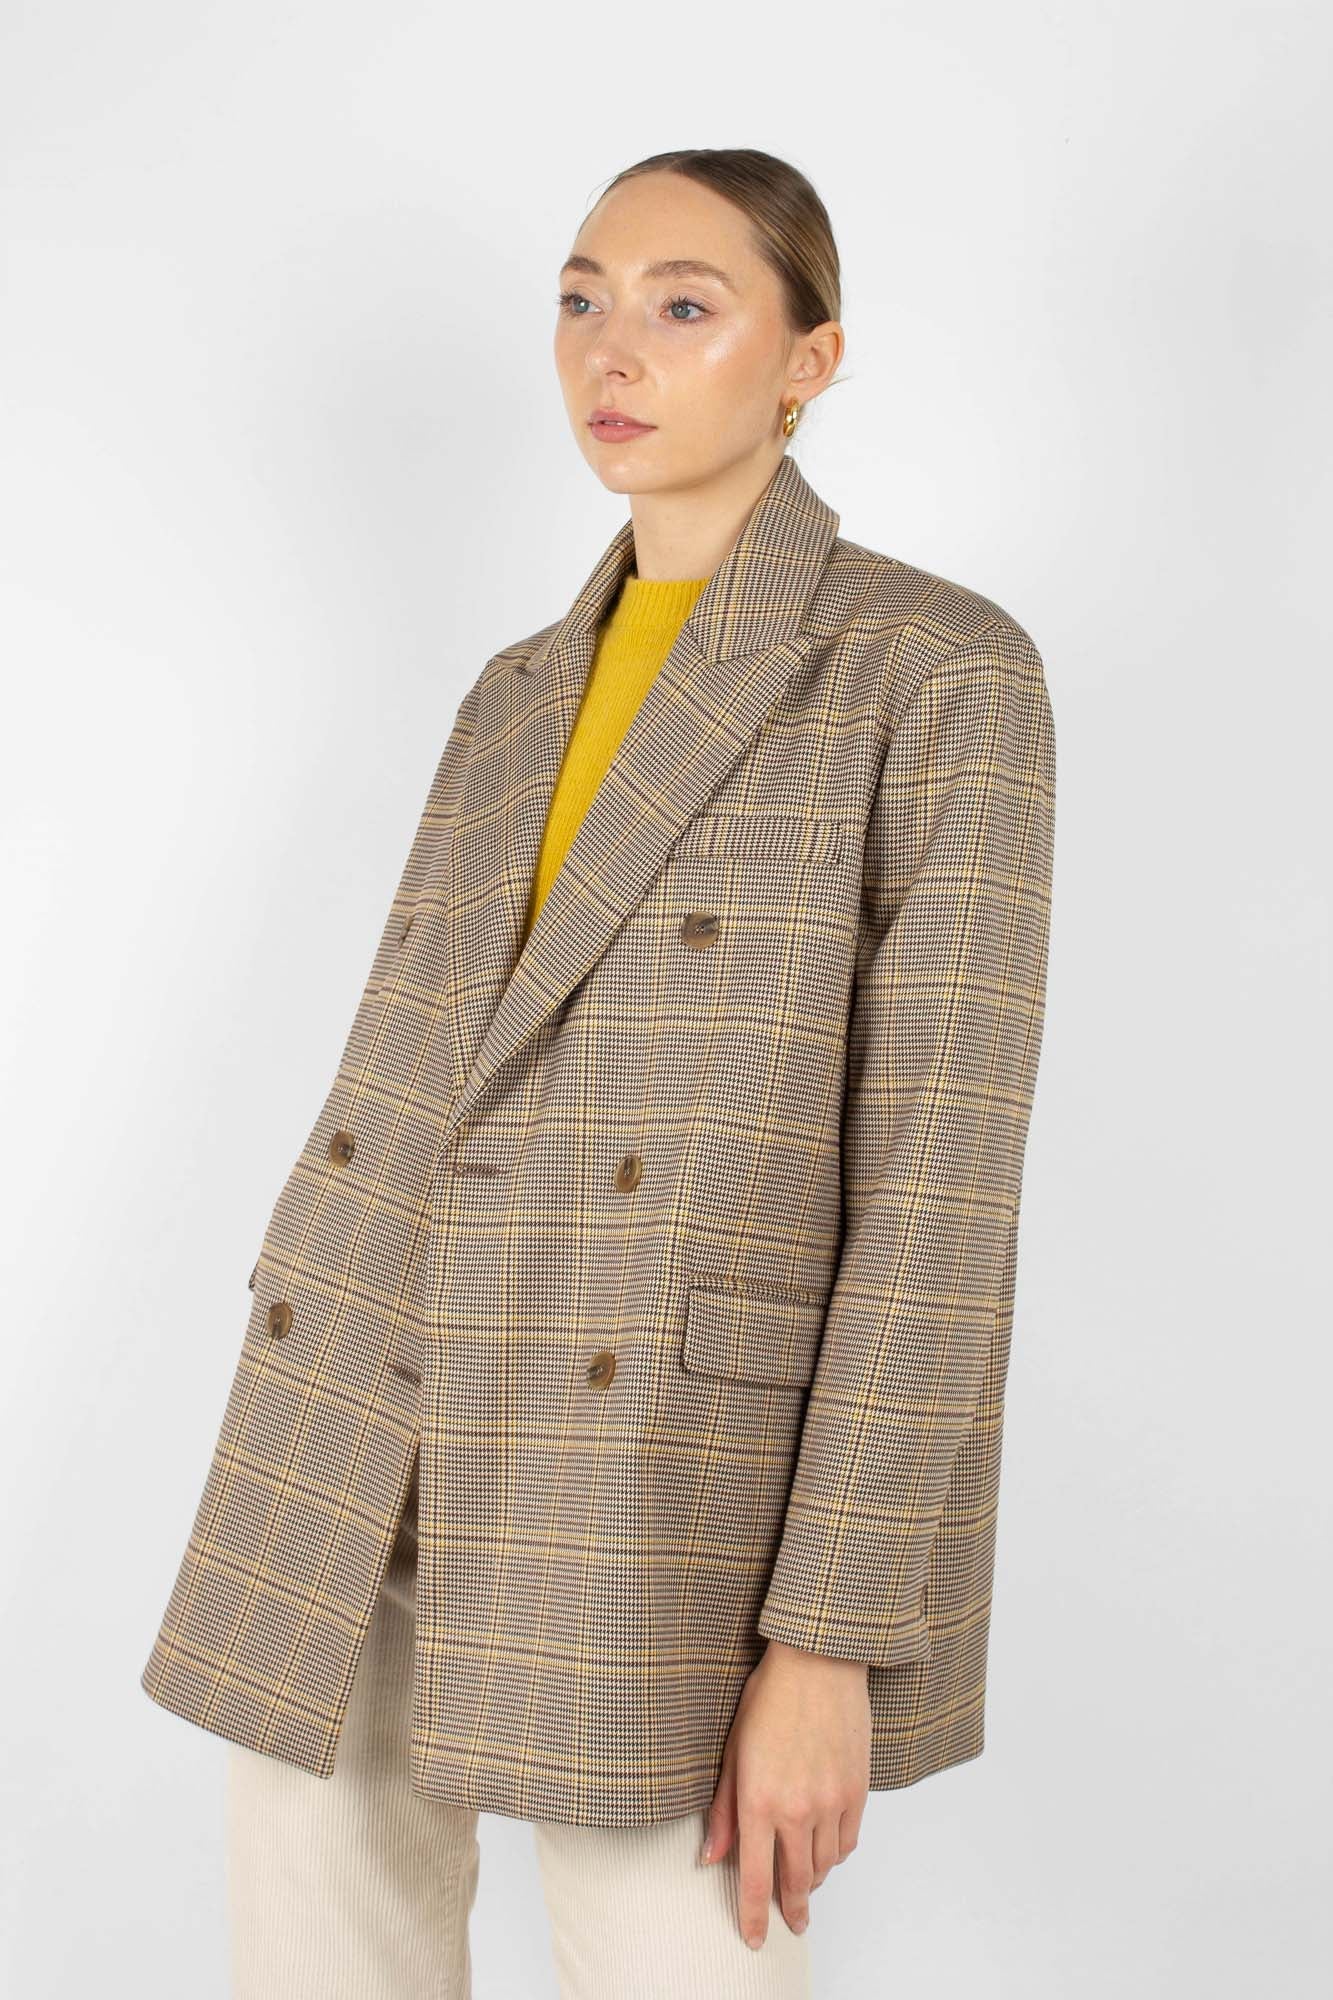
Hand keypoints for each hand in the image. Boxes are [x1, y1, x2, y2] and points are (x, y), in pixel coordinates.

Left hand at [699, 1637, 870, 1949]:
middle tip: (790, 1924)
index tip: (754, 1938)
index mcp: (759, 1800)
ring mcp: (831, 1802)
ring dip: (813, 1880)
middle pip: (796, 1881)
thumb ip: (723, 1809)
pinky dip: (836, 1854)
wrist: (819, 1663)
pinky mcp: (857, 1790)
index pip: (755, 1878)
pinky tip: (826, 1851)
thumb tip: (711, 1856)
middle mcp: (797, 1809)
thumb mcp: (733, 1750)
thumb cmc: (769, 1697)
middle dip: (791, 1909)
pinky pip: (848, 1841)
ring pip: (824, 1865)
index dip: (754, 1915)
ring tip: (805, 1885)